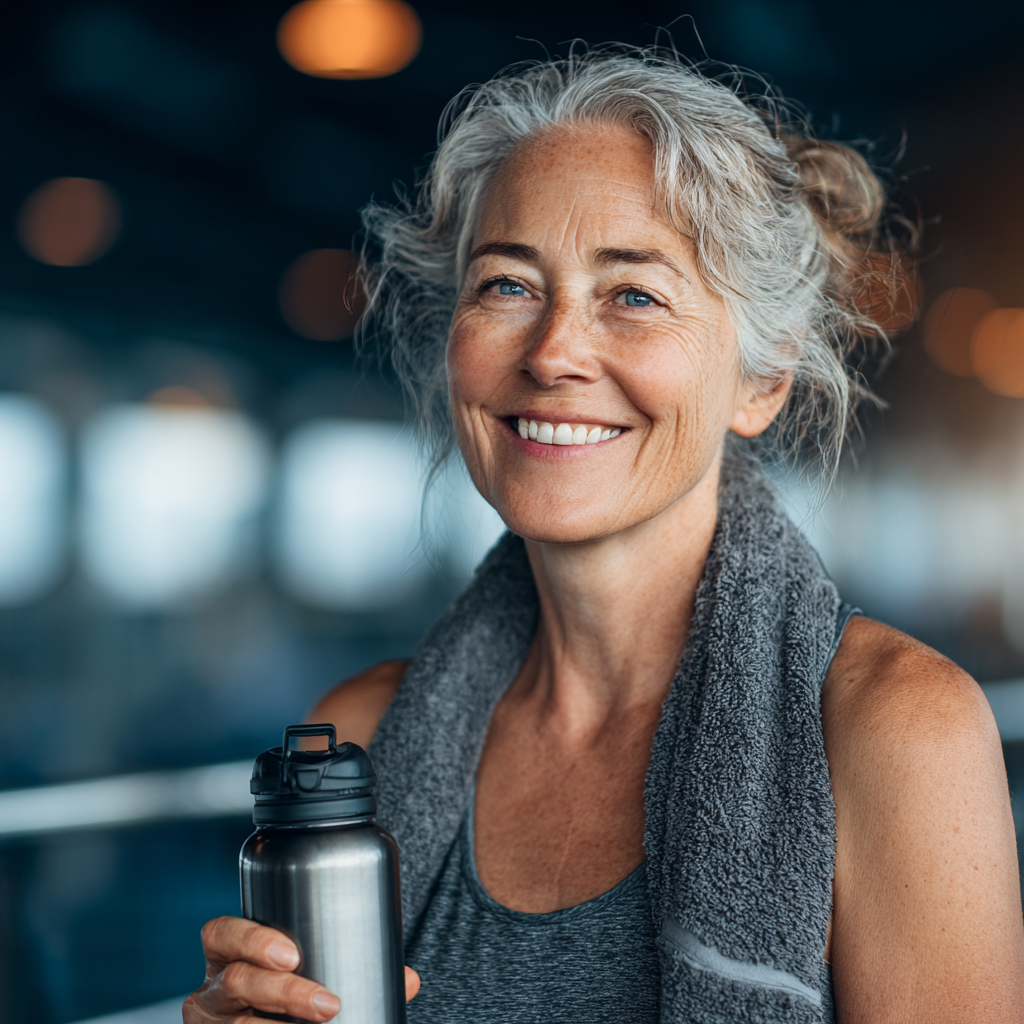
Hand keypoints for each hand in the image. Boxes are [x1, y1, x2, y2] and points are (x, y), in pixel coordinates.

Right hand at [183, 916, 419, 1021]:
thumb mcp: (302, 972)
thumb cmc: (284, 990)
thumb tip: (411, 979)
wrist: (266, 1023)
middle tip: (328, 1005)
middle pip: (236, 982)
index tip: (294, 953)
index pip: (220, 933)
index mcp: (226, 954)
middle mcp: (211, 992)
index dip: (252, 939)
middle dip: (284, 992)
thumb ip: (354, 968)